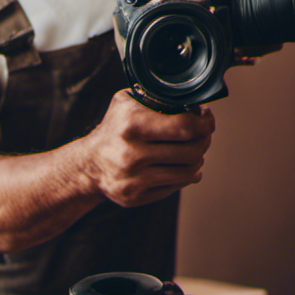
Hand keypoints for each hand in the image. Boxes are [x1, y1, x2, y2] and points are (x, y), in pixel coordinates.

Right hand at [85, 90, 215, 206]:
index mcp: (131, 125)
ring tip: (195, 150)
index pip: (184, 127)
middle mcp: (131, 153)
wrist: (88, 164)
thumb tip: (195, 106)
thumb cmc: (115, 128)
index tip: (206, 119)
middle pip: (192, 151)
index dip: (204, 123)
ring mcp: (133, 179)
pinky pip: (176, 186)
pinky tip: (183, 167)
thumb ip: (157, 98)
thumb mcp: (127, 103)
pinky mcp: (135, 197)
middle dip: (204, 140)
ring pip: (188, 172)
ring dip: (198, 159)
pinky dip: (186, 176)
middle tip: (204, 134)